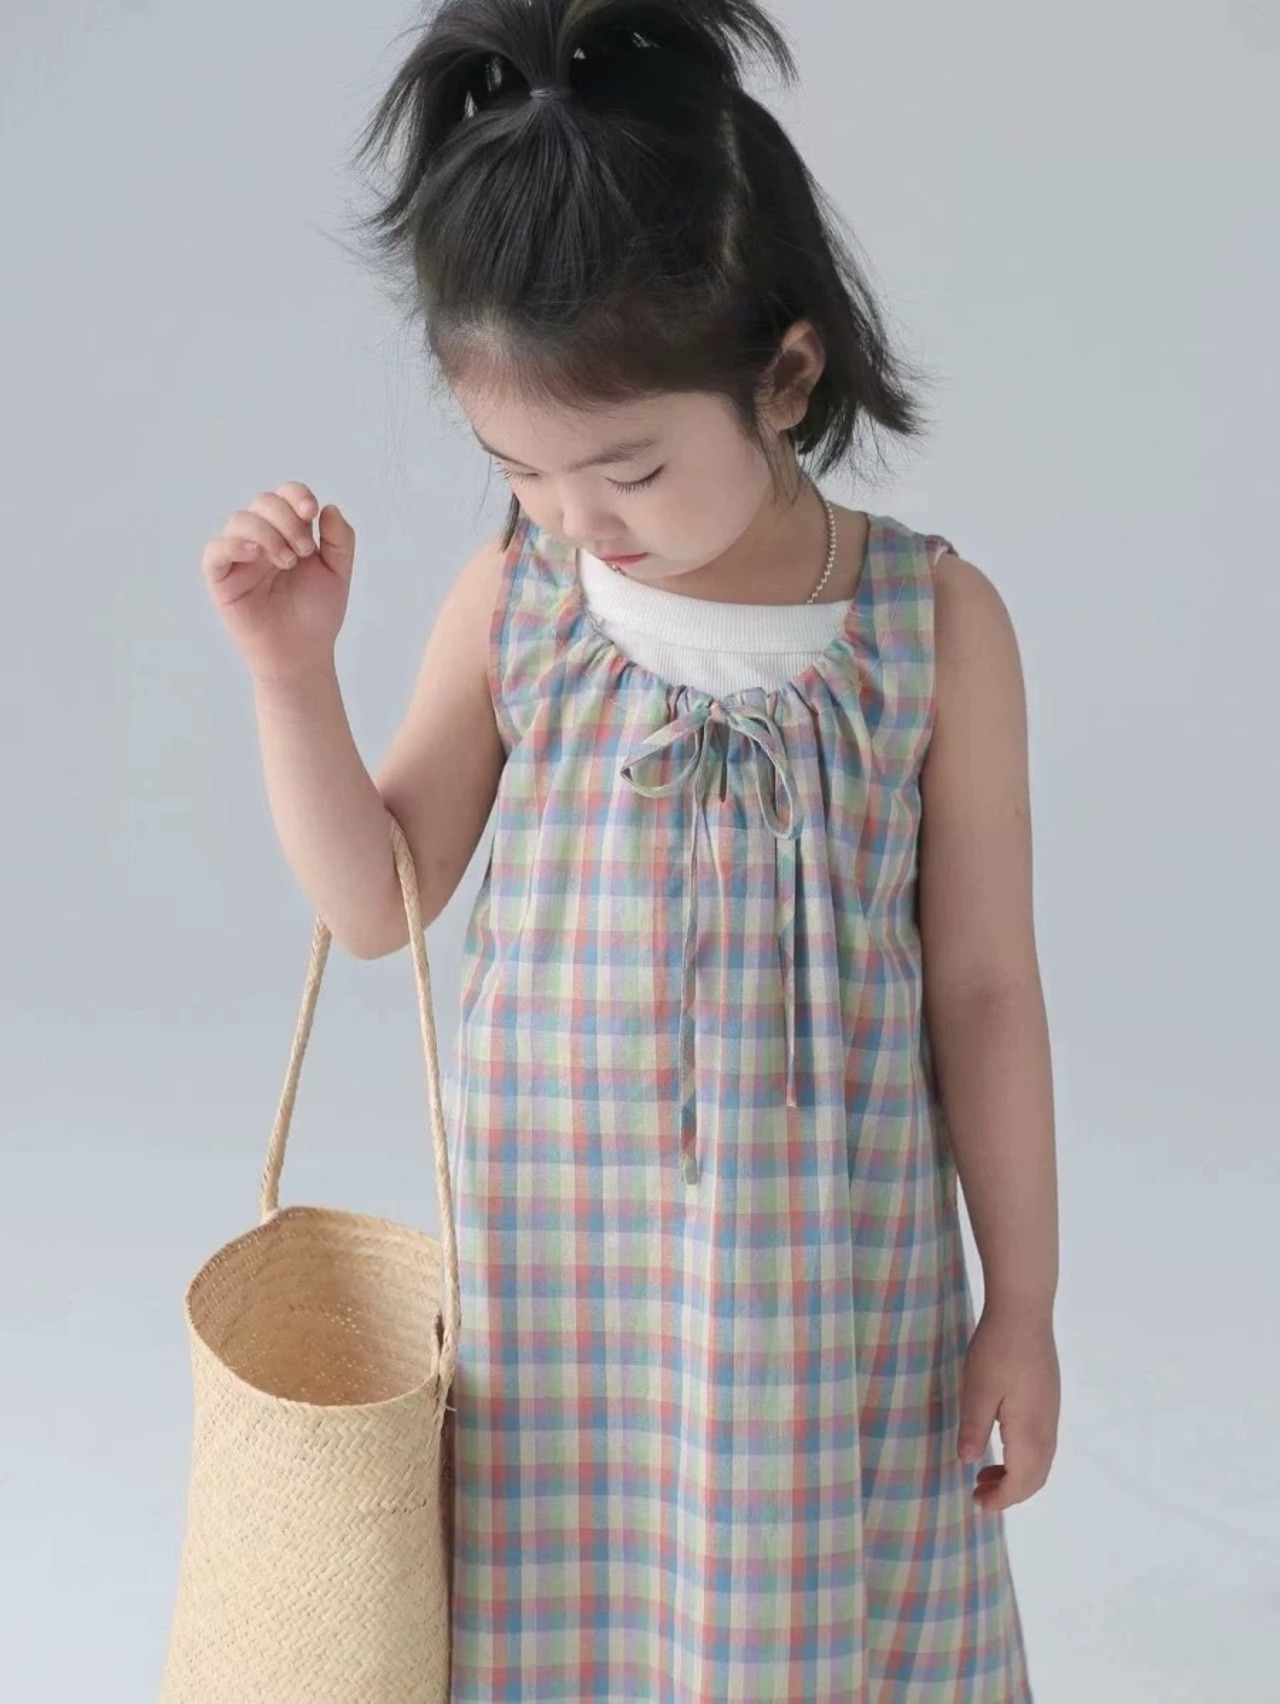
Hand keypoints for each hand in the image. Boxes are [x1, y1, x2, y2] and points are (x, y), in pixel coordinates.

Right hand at [200, 481, 355, 685]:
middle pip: (262, 501)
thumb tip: (329, 507)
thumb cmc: (317, 615)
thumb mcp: (338, 573)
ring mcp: (239, 557)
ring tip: (288, 562)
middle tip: (304, 552)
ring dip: (267, 534)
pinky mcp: (221, 578)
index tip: (312, 513)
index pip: (285, 495)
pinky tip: (257, 555)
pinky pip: (214, 550)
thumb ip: (340, 539)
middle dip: (286, 519)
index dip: (296, 495)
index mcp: (288, 532)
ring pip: (239, 520)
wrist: (303, 653)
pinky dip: (233, 544)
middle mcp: (261, 539)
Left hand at [956, 1304, 1059, 1513]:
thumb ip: (974, 1429)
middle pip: (1037, 1476)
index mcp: (1030, 1430)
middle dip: (1011, 1492)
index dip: (1002, 1498)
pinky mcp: (1049, 1398)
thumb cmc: (997, 1350)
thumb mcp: (977, 1390)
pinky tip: (1002, 1443)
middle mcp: (1047, 1427)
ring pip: (1042, 1460)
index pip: (1022, 1480)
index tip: (978, 1503)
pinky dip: (1024, 1457)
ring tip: (987, 1472)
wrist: (1025, 1311)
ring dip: (1018, 1475)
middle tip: (979, 1493)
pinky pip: (1042, 1443)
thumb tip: (969, 1461)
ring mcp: (1051, 1412)